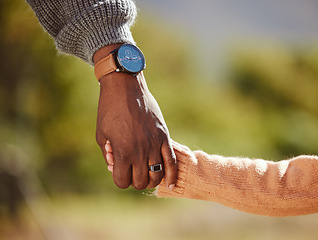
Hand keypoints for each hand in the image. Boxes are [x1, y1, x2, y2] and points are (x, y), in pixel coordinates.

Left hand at [94, 45, 176, 189]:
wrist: (125, 88)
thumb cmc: (109, 110)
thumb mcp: (101, 134)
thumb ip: (108, 155)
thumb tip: (115, 167)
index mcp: (122, 152)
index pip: (122, 181)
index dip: (119, 179)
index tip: (118, 170)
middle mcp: (140, 151)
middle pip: (141, 182)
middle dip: (134, 180)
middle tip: (131, 170)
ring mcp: (154, 144)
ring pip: (157, 175)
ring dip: (151, 180)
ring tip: (147, 175)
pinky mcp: (164, 136)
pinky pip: (172, 161)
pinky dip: (172, 175)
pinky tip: (171, 184)